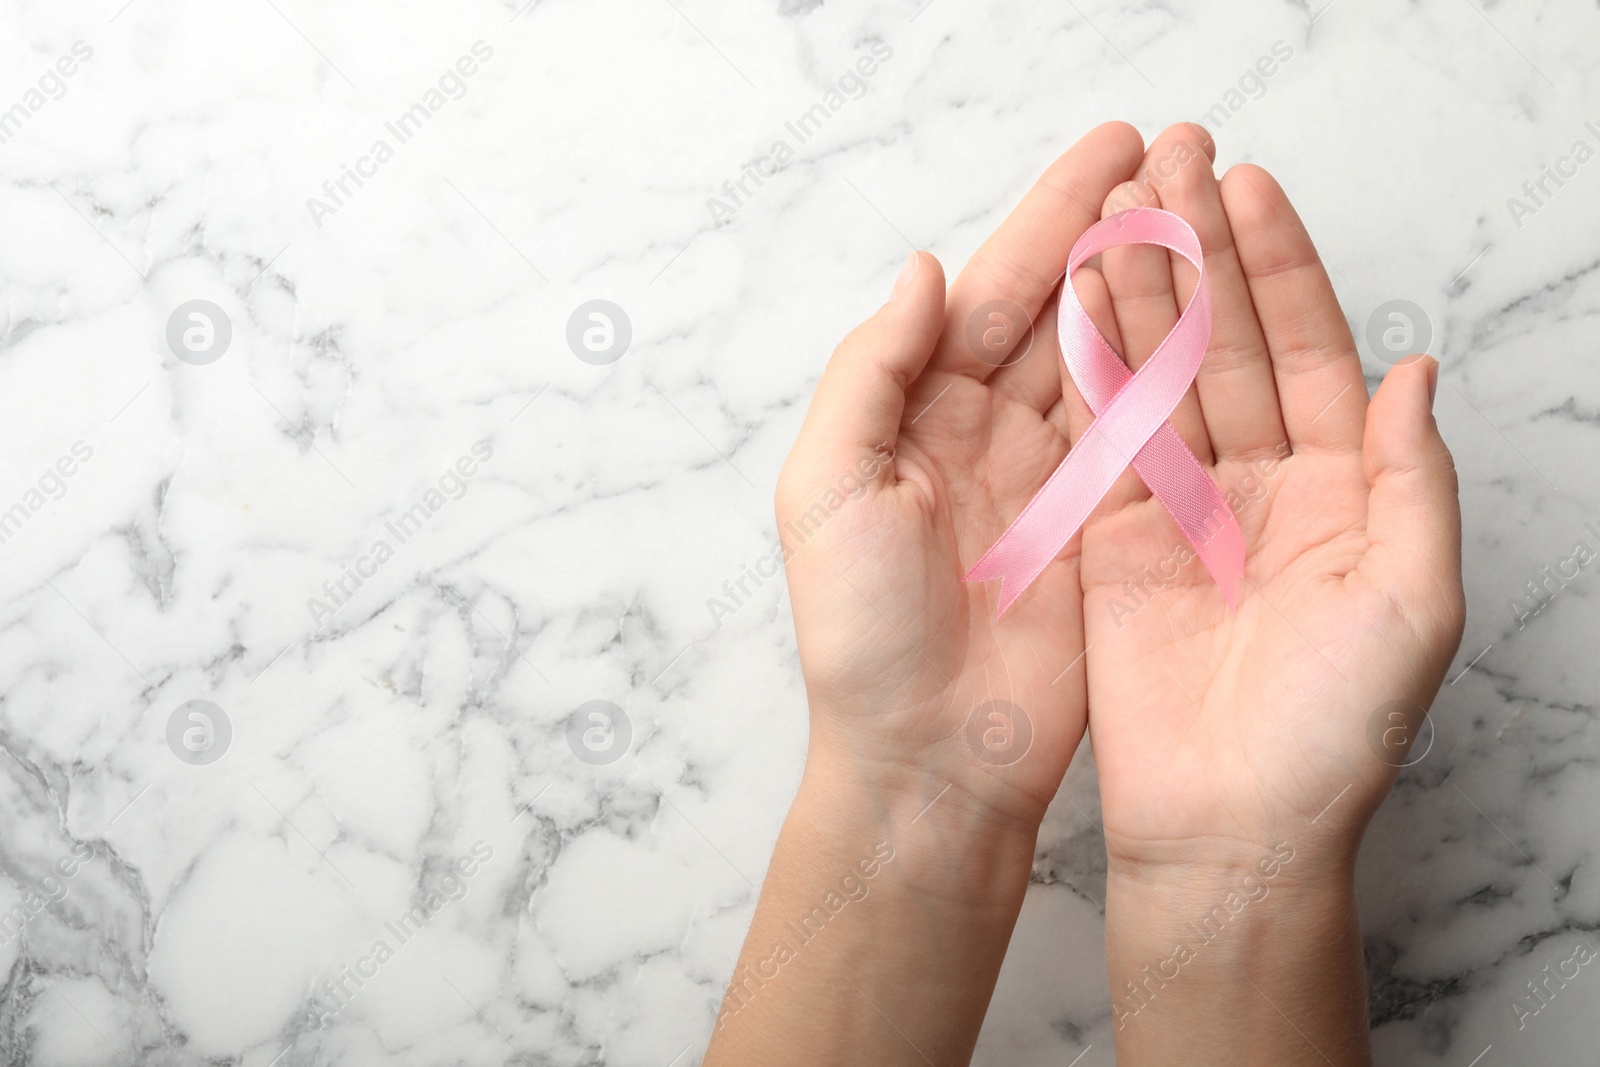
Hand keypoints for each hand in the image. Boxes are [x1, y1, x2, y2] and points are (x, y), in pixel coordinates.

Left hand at [708, 125, 1152, 1066]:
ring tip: (1207, 213)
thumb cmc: (863, 637)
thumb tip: (924, 272)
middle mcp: (984, 434)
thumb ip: (870, 373)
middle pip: (1059, 310)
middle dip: (1115, 231)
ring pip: (1109, 360)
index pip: (990, 294)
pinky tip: (1214, 318)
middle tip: (1179, 158)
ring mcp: (1049, 479)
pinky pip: (1143, 435)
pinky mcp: (1102, 528)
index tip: (1111, 154)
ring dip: (1156, 287)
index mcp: (915, 415)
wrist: (927, 757)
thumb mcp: (828, 492)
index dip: (1049, 220)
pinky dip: (1176, 376)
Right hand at [1070, 124, 1463, 872]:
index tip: (1248, 188)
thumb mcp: (1412, 599)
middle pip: (1230, 346)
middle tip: (1169, 166)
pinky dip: (1088, 372)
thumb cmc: (1333, 732)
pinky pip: (1104, 441)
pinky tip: (1077, 305)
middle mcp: (1263, 488)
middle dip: (1201, 253)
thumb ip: (1414, 480)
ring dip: (1140, 293)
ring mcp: (1184, 510)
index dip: (1282, 268)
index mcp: (1344, 491)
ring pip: (1161, 379)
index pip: (1312, 351)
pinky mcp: (1114, 542)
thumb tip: (1414, 369)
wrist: (1230, 828)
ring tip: (1116, 211)